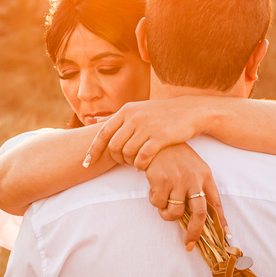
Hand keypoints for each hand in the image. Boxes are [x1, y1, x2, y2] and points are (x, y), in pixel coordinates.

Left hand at [85, 99, 202, 170]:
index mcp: (126, 110)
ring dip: (129, 162)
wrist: (189, 111)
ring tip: (135, 163)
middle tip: (124, 162)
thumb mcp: (137, 110)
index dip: (93, 150)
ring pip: (127, 153)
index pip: (103, 133)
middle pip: (114, 146)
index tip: (87, 164)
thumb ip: (117, 118)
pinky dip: (140, 165)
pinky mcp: (160, 137)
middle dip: (116, 159)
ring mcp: (147, 126)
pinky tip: (143, 166)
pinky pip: (142, 157)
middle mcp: (134, 117)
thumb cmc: (161, 114)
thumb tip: (95, 121)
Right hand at [145, 144, 227, 250]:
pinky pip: (158, 204)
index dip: (221, 222)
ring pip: (175, 213)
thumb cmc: (176, 157)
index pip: (216, 203)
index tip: (225, 236)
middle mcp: (194, 179)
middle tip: (189, 244)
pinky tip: (154, 188)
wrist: (157, 140)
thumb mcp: (194, 168)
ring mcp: (178, 180)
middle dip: (195, 233)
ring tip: (163, 203)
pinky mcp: (162, 181)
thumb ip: (199, 188)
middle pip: (199, 214)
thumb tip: (201, 216)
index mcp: (205, 176)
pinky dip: (154, 201)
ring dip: (166, 214)